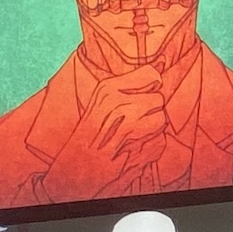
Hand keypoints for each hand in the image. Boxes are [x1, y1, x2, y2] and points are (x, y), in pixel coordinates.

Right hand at [36, 66, 167, 199]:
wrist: (71, 167)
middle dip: (152, 111)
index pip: (151, 74)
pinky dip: (152, 146)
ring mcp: (122, 127)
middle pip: (158, 98)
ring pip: (160, 119)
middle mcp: (115, 104)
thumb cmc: (89, 132)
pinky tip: (133, 149)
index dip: (152, 85)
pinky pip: (159, 142)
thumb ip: (130, 84)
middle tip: (133, 122)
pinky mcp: (129, 151)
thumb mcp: (102, 100)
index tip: (143, 95)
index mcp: (107, 88)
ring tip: (132, 135)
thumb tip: (161, 64)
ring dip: (152, 129)